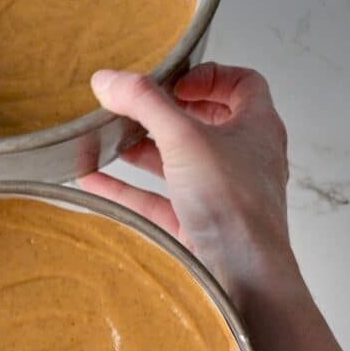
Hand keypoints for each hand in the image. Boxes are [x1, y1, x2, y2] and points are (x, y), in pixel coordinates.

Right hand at [80, 62, 293, 300]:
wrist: (243, 274)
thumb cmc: (233, 203)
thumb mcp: (183, 138)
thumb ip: (144, 103)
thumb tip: (108, 78)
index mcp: (257, 127)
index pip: (244, 84)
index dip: (210, 76)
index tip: (174, 82)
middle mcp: (243, 157)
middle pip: (206, 122)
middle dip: (166, 114)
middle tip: (135, 107)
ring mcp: (221, 193)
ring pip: (179, 162)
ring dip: (144, 149)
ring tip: (110, 138)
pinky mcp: (198, 223)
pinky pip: (158, 199)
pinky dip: (127, 187)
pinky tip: (92, 180)